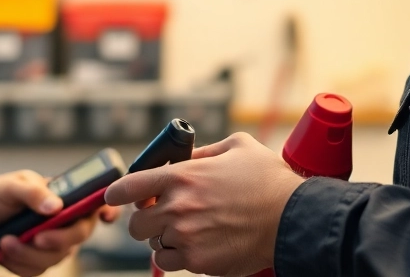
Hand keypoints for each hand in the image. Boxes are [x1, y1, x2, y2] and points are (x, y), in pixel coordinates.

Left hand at [0, 170, 118, 276]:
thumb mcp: (11, 186)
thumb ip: (33, 193)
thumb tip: (56, 207)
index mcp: (64, 196)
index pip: (95, 202)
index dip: (108, 209)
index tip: (106, 216)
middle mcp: (64, 220)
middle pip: (79, 235)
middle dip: (58, 239)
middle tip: (35, 238)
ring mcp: (52, 242)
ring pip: (56, 258)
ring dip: (28, 254)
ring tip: (4, 241)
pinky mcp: (36, 260)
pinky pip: (36, 270)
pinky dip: (17, 264)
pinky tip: (1, 253)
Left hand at [103, 133, 304, 276]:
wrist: (293, 218)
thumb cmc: (268, 180)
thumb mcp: (237, 146)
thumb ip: (205, 150)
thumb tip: (187, 155)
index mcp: (182, 176)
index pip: (129, 186)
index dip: (118, 192)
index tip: (117, 196)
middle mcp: (178, 207)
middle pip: (136, 224)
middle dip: (147, 221)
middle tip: (163, 217)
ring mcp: (186, 237)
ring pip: (153, 245)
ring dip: (165, 240)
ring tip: (188, 232)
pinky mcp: (199, 261)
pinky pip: (170, 263)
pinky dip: (178, 258)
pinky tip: (196, 247)